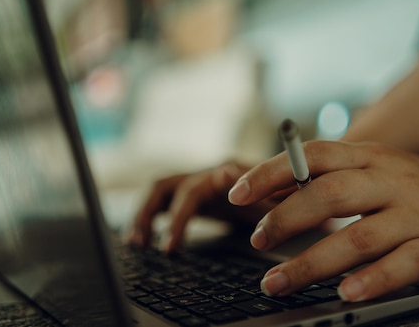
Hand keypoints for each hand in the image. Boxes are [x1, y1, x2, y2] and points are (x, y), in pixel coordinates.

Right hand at [128, 161, 278, 251]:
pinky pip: (161, 202)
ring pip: (157, 193)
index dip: (179, 213)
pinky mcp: (191, 195)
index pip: (193, 189)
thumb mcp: (276, 197)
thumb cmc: (282, 195)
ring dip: (142, 216)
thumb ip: (256, 188)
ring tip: (135, 244)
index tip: (169, 244)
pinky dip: (147, 218)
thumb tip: (226, 171)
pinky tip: (138, 240)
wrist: (283, 189)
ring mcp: (195, 182)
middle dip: (149, 215)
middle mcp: (204, 173)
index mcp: (224, 172)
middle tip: (145, 246)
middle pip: (164, 187)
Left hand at [227, 141, 418, 300]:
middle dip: (285, 219)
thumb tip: (272, 189)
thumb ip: (330, 176)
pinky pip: (407, 264)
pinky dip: (375, 279)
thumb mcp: (375, 166)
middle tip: (255, 241)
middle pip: (330, 195)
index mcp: (369, 158)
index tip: (237, 193)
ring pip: (360, 236)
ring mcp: (417, 214)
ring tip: (278, 281)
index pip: (313, 156)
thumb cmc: (418, 184)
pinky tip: (348, 293)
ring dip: (313, 261)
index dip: (272, 172)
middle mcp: (390, 181)